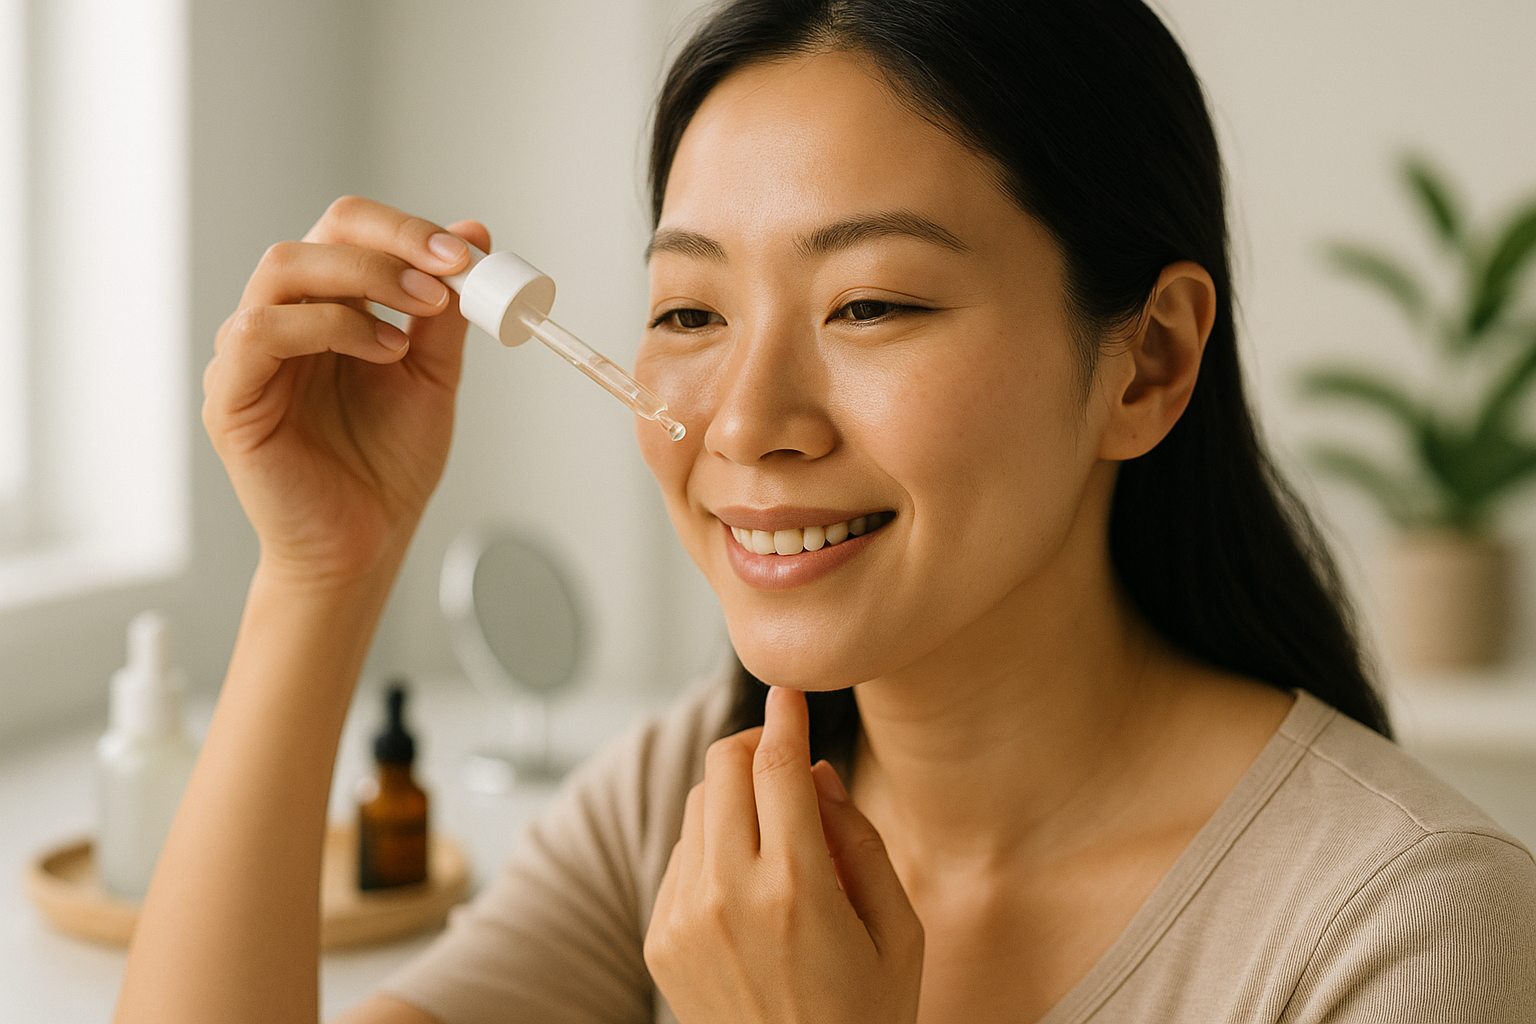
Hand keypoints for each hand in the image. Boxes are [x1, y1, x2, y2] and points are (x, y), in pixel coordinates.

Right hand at [203, 196, 490, 584]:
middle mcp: (283, 320)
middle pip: (314, 238)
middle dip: (390, 246)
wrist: (365, 543)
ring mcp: (250, 355)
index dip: (404, 229)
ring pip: (282, 270)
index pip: (347, 229)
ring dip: (362, 280)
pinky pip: (258, 332)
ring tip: (414, 327)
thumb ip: (446, 314)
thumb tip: (474, 234)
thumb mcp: (432, 377)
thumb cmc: (387, 466)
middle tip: (449, 275)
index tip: (464, 254)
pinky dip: (325, 326)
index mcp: (326, 307)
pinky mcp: (231, 397)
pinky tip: (381, 352)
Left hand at [645, 687, 924, 1023]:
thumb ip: (861, 841)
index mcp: (798, 889)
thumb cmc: (864, 1019)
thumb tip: (816, 773)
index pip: (776, 765)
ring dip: (735, 799)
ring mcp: (684, 918)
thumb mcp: (898, 933)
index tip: (790, 692)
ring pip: (698, 807)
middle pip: (721, 767)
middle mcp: (729, 895)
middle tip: (784, 757)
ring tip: (780, 843)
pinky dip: (713, 847)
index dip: (785, 716)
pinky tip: (751, 888)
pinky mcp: (660, 939)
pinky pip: (682, 856)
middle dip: (754, 746)